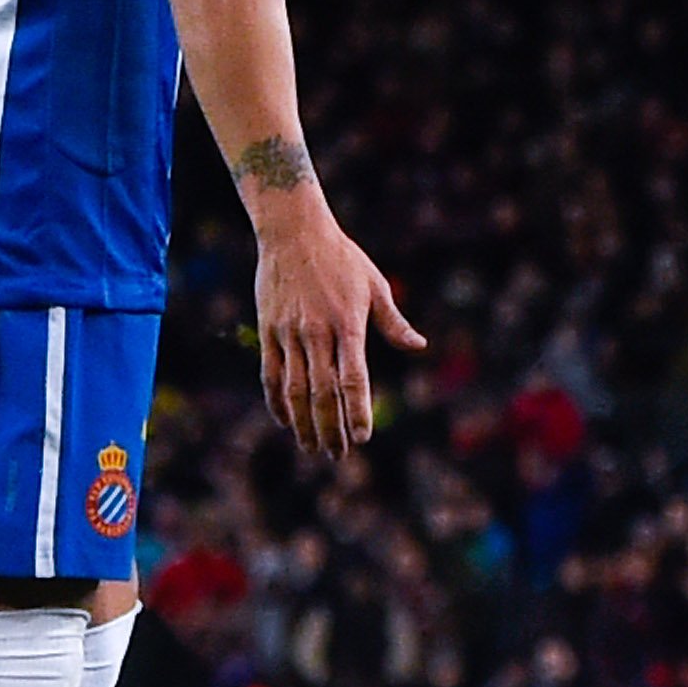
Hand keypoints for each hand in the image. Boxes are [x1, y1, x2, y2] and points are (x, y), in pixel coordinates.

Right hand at [254, 201, 419, 459]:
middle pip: (322, 392)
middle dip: (331, 429)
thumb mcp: (374, 285)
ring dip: (304, 424)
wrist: (293, 230)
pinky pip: (270, 374)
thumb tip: (418, 346)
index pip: (353, 378)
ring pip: (294, 390)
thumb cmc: (341, 257)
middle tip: (338, 455)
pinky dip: (277, 402)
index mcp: (348, 324)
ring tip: (313, 447)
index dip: (357, 410)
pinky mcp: (269, 330)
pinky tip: (286, 422)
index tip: (362, 438)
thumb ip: (393, 322)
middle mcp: (317, 333)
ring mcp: (289, 333)